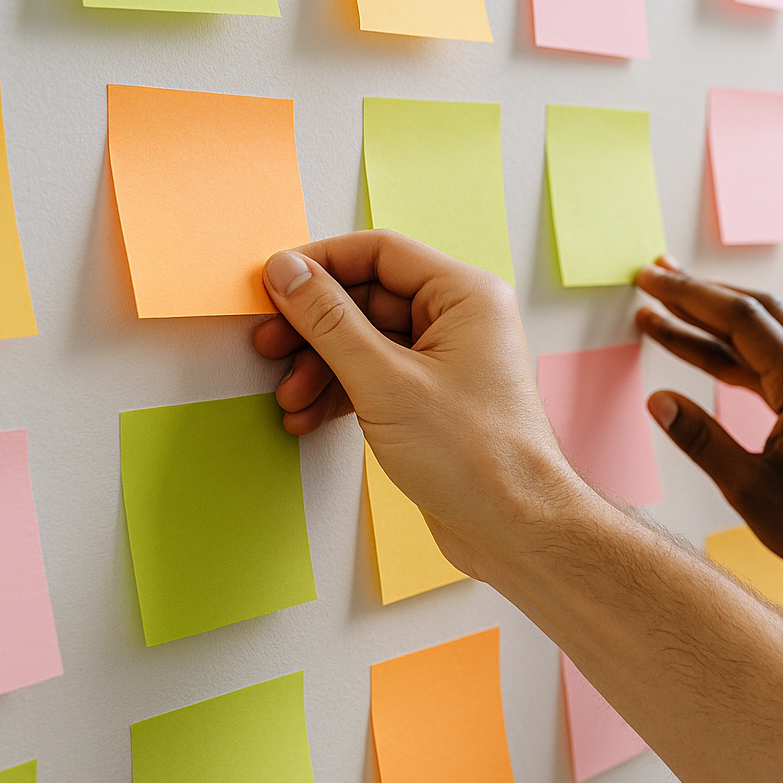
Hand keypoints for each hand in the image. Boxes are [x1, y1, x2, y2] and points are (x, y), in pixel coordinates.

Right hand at [251, 230, 577, 578]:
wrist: (514, 529)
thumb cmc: (475, 457)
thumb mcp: (385, 382)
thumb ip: (330, 322)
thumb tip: (288, 273)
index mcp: (466, 295)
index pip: (380, 253)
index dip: (320, 265)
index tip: (272, 286)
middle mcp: (462, 320)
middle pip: (368, 298)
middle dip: (314, 327)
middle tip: (268, 348)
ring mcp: (449, 361)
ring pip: (367, 342)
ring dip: (321, 367)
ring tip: (289, 400)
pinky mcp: (435, 400)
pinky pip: (377, 378)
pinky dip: (341, 393)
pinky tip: (308, 418)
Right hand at [634, 258, 782, 585]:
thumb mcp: (749, 491)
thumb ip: (703, 441)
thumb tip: (658, 401)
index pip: (742, 320)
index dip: (691, 296)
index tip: (650, 280)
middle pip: (755, 312)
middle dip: (699, 292)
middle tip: (651, 277)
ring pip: (764, 332)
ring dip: (713, 317)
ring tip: (663, 306)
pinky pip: (773, 359)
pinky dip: (733, 349)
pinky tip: (698, 347)